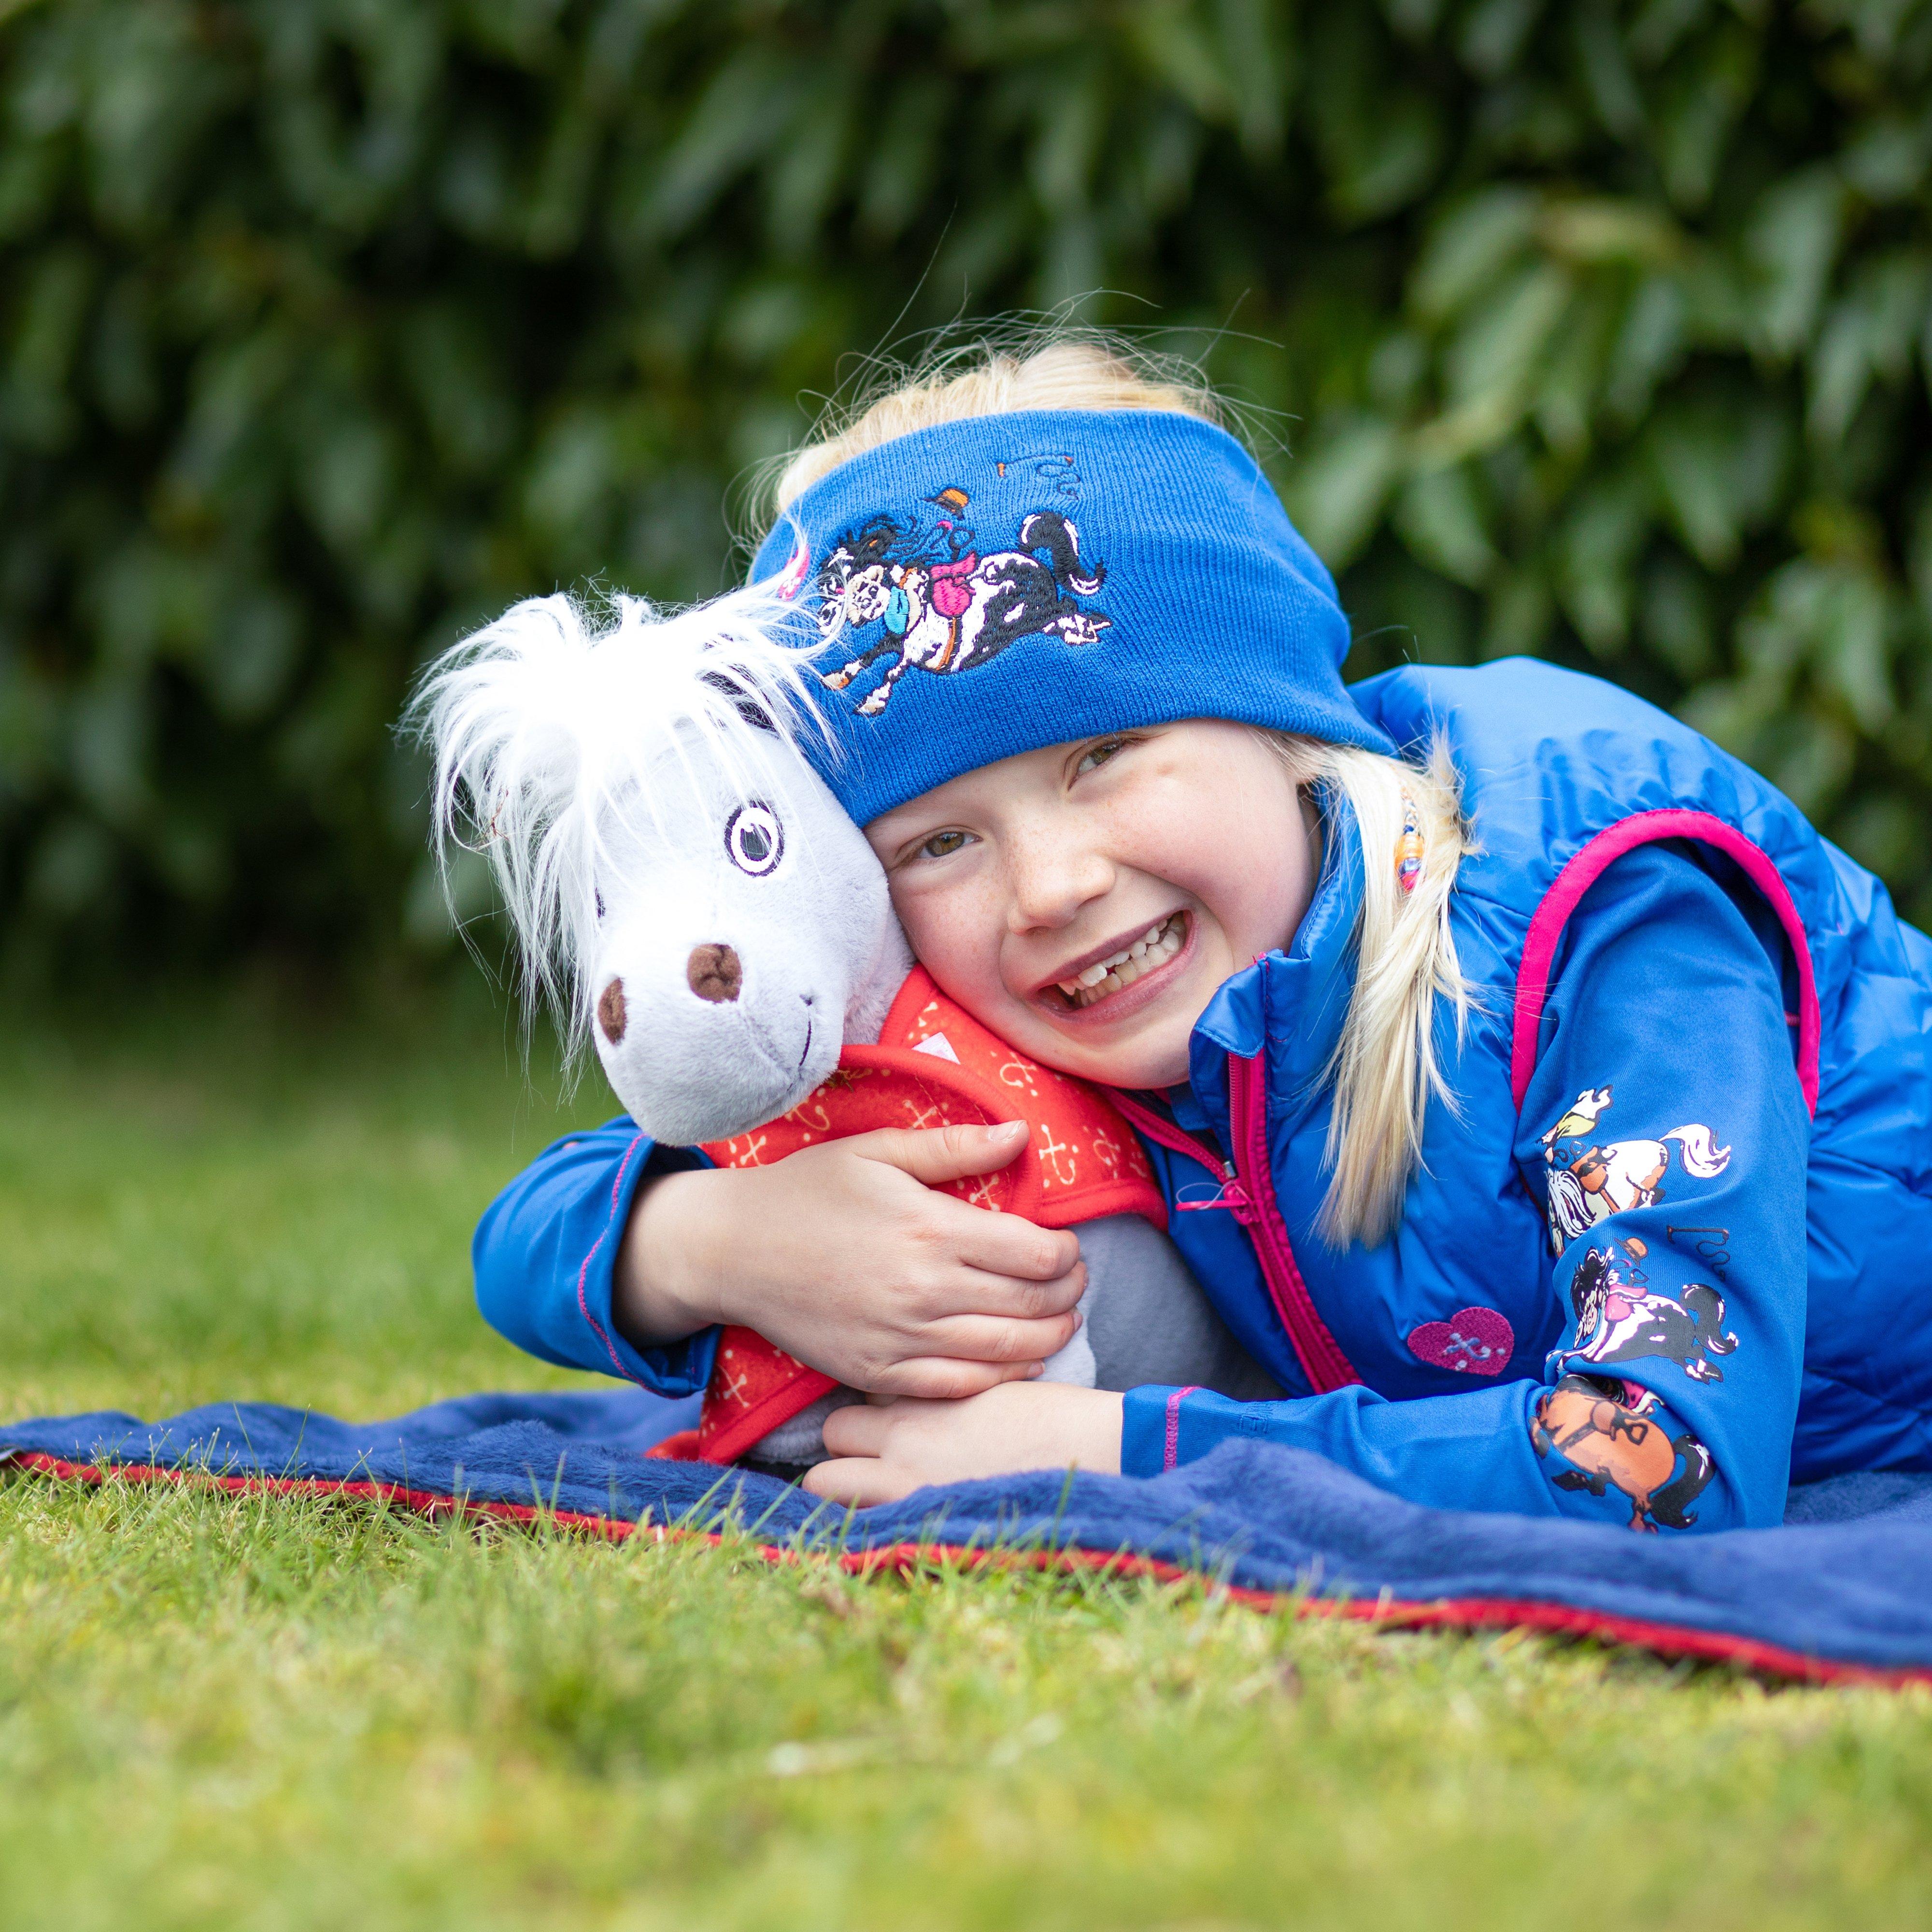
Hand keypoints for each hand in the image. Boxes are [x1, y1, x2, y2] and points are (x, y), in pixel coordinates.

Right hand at [615, 1121, 1087, 1397]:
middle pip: (1029, 1304)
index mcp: (930, 1230)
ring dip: (1048, 1338)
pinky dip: (1000, 1377)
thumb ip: (954, 1147)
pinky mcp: (877, 1373)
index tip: (1069, 1248)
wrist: (732, 1250)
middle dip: (1067, 1294)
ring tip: (1062, 1322)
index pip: (1035, 1253)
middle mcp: (923, 1291)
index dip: (1067, 1254)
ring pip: (1004, 1352)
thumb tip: (1022, 1134)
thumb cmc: (806, 1192)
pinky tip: (1017, 1360)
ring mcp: (900, 1340)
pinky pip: (957, 1387)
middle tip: (1076, 1284)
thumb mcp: (877, 1151)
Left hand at [802, 1383, 1124, 1505]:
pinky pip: (854, 1524)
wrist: (1091, 1452)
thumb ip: (950, 1393)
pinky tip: (886, 1526)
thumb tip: (931, 1405)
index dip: (877, 1403)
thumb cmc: (1056, 1418)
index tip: (893, 1414)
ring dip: (841, 1484)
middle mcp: (904, 1432)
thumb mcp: (995, 1384)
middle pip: (835, 1427)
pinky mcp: (913, 1521)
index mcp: (927, 1390)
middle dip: (849, 1442)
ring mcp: (903, 1480)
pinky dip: (860, 1525)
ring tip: (872, 1494)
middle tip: (879, 1455)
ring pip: (822, 1480)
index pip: (866, 1387)